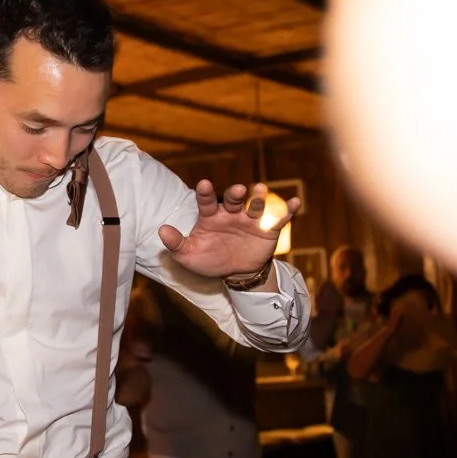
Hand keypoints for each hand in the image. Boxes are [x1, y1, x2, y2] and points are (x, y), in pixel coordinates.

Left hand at [157, 182, 299, 284]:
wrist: (235, 273)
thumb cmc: (209, 260)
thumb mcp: (188, 256)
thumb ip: (175, 243)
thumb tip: (161, 231)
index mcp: (211, 217)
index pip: (207, 201)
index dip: (206, 192)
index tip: (204, 184)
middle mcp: (231, 214)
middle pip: (234, 199)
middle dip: (236, 193)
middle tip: (238, 190)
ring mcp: (250, 220)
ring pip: (255, 205)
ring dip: (259, 198)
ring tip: (262, 191)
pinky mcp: (268, 230)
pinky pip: (279, 218)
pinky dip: (288, 210)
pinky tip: (295, 203)